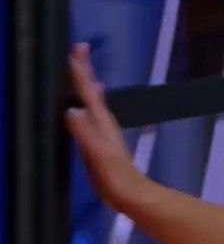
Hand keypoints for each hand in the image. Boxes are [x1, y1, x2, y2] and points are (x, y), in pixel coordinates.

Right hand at [64, 43, 148, 210]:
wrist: (131, 195)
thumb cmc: (115, 177)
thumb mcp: (98, 155)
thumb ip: (85, 134)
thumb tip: (71, 110)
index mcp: (101, 122)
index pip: (88, 91)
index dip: (82, 70)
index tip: (77, 48)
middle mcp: (102, 122)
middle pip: (90, 91)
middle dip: (83, 70)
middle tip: (77, 49)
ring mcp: (102, 131)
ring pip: (90, 101)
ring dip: (83, 84)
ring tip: (77, 69)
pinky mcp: (98, 142)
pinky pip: (88, 115)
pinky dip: (83, 104)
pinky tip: (81, 107)